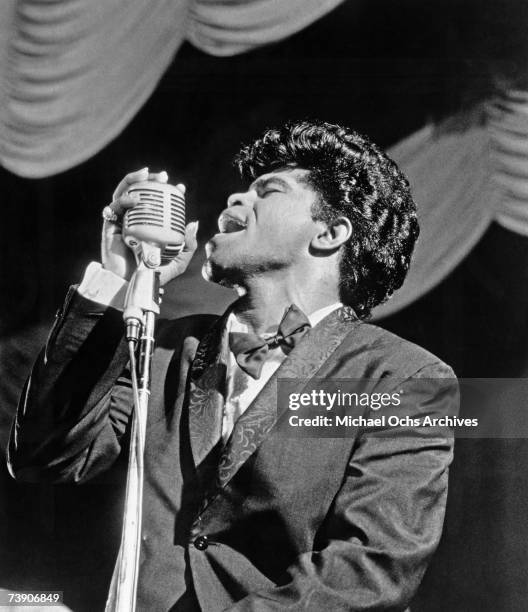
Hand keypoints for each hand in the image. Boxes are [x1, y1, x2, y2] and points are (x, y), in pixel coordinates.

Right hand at [101, 167, 198, 283]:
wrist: (133, 286)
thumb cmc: (154, 275)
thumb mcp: (178, 261)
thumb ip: (188, 245)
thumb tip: (193, 223)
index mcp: (150, 226)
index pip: (157, 203)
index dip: (167, 192)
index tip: (180, 188)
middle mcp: (135, 221)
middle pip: (139, 192)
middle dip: (150, 180)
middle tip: (164, 176)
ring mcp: (122, 223)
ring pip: (123, 194)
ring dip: (133, 181)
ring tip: (145, 176)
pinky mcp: (110, 228)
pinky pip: (113, 208)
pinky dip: (122, 200)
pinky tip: (133, 199)